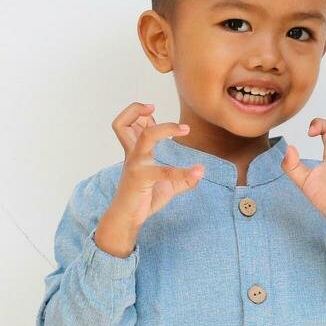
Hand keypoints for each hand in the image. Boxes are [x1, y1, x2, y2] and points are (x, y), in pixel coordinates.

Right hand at [105, 101, 205, 228]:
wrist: (127, 218)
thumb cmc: (142, 199)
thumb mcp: (165, 186)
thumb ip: (181, 178)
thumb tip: (199, 174)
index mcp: (134, 152)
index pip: (127, 124)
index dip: (136, 112)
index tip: (152, 110)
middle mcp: (132, 155)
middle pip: (125, 123)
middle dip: (137, 110)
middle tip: (155, 107)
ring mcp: (135, 165)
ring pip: (146, 137)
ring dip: (166, 128)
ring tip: (185, 129)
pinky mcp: (141, 178)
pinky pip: (164, 171)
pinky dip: (184, 172)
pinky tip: (198, 172)